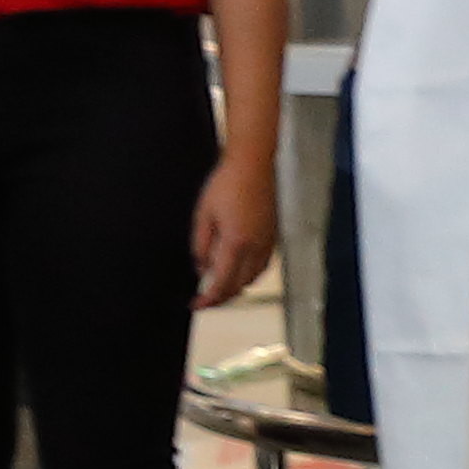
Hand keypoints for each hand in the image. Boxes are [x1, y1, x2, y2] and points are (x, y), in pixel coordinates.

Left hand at [191, 154, 279, 310]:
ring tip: (219, 287)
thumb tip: (201, 268)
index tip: (196, 305)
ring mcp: (268, 242)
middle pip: (240, 286)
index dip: (208, 299)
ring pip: (253, 278)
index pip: (222, 283)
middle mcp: (256, 247)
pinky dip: (248, 275)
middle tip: (204, 299)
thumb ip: (200, 245)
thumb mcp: (203, 214)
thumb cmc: (226, 184)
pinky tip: (238, 270)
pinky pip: (262, 266)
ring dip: (236, 288)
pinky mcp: (273, 236)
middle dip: (221, 297)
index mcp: (237, 242)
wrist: (253, 163)